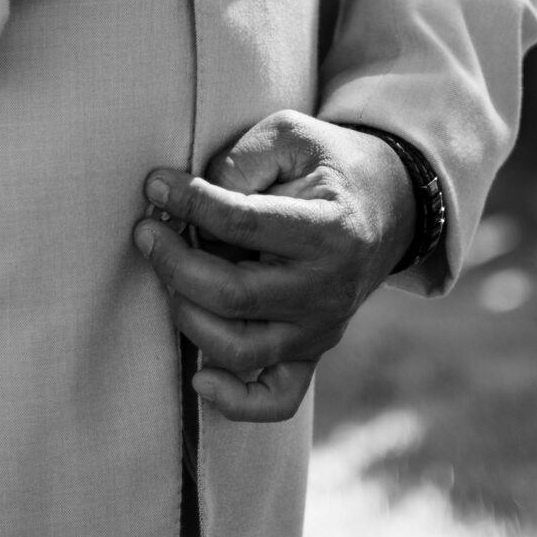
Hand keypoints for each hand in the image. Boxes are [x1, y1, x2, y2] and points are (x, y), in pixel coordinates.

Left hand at [132, 112, 418, 422]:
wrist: (389, 204)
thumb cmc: (327, 164)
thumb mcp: (291, 135)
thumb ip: (242, 159)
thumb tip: (192, 196)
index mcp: (329, 229)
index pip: (243, 223)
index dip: (189, 202)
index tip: (155, 185)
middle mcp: (327, 290)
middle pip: (233, 296)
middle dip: (174, 262)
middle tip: (147, 231)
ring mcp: (320, 329)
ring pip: (241, 348)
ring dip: (188, 315)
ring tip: (169, 275)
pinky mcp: (312, 353)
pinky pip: (277, 398)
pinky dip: (235, 401)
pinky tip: (198, 377)